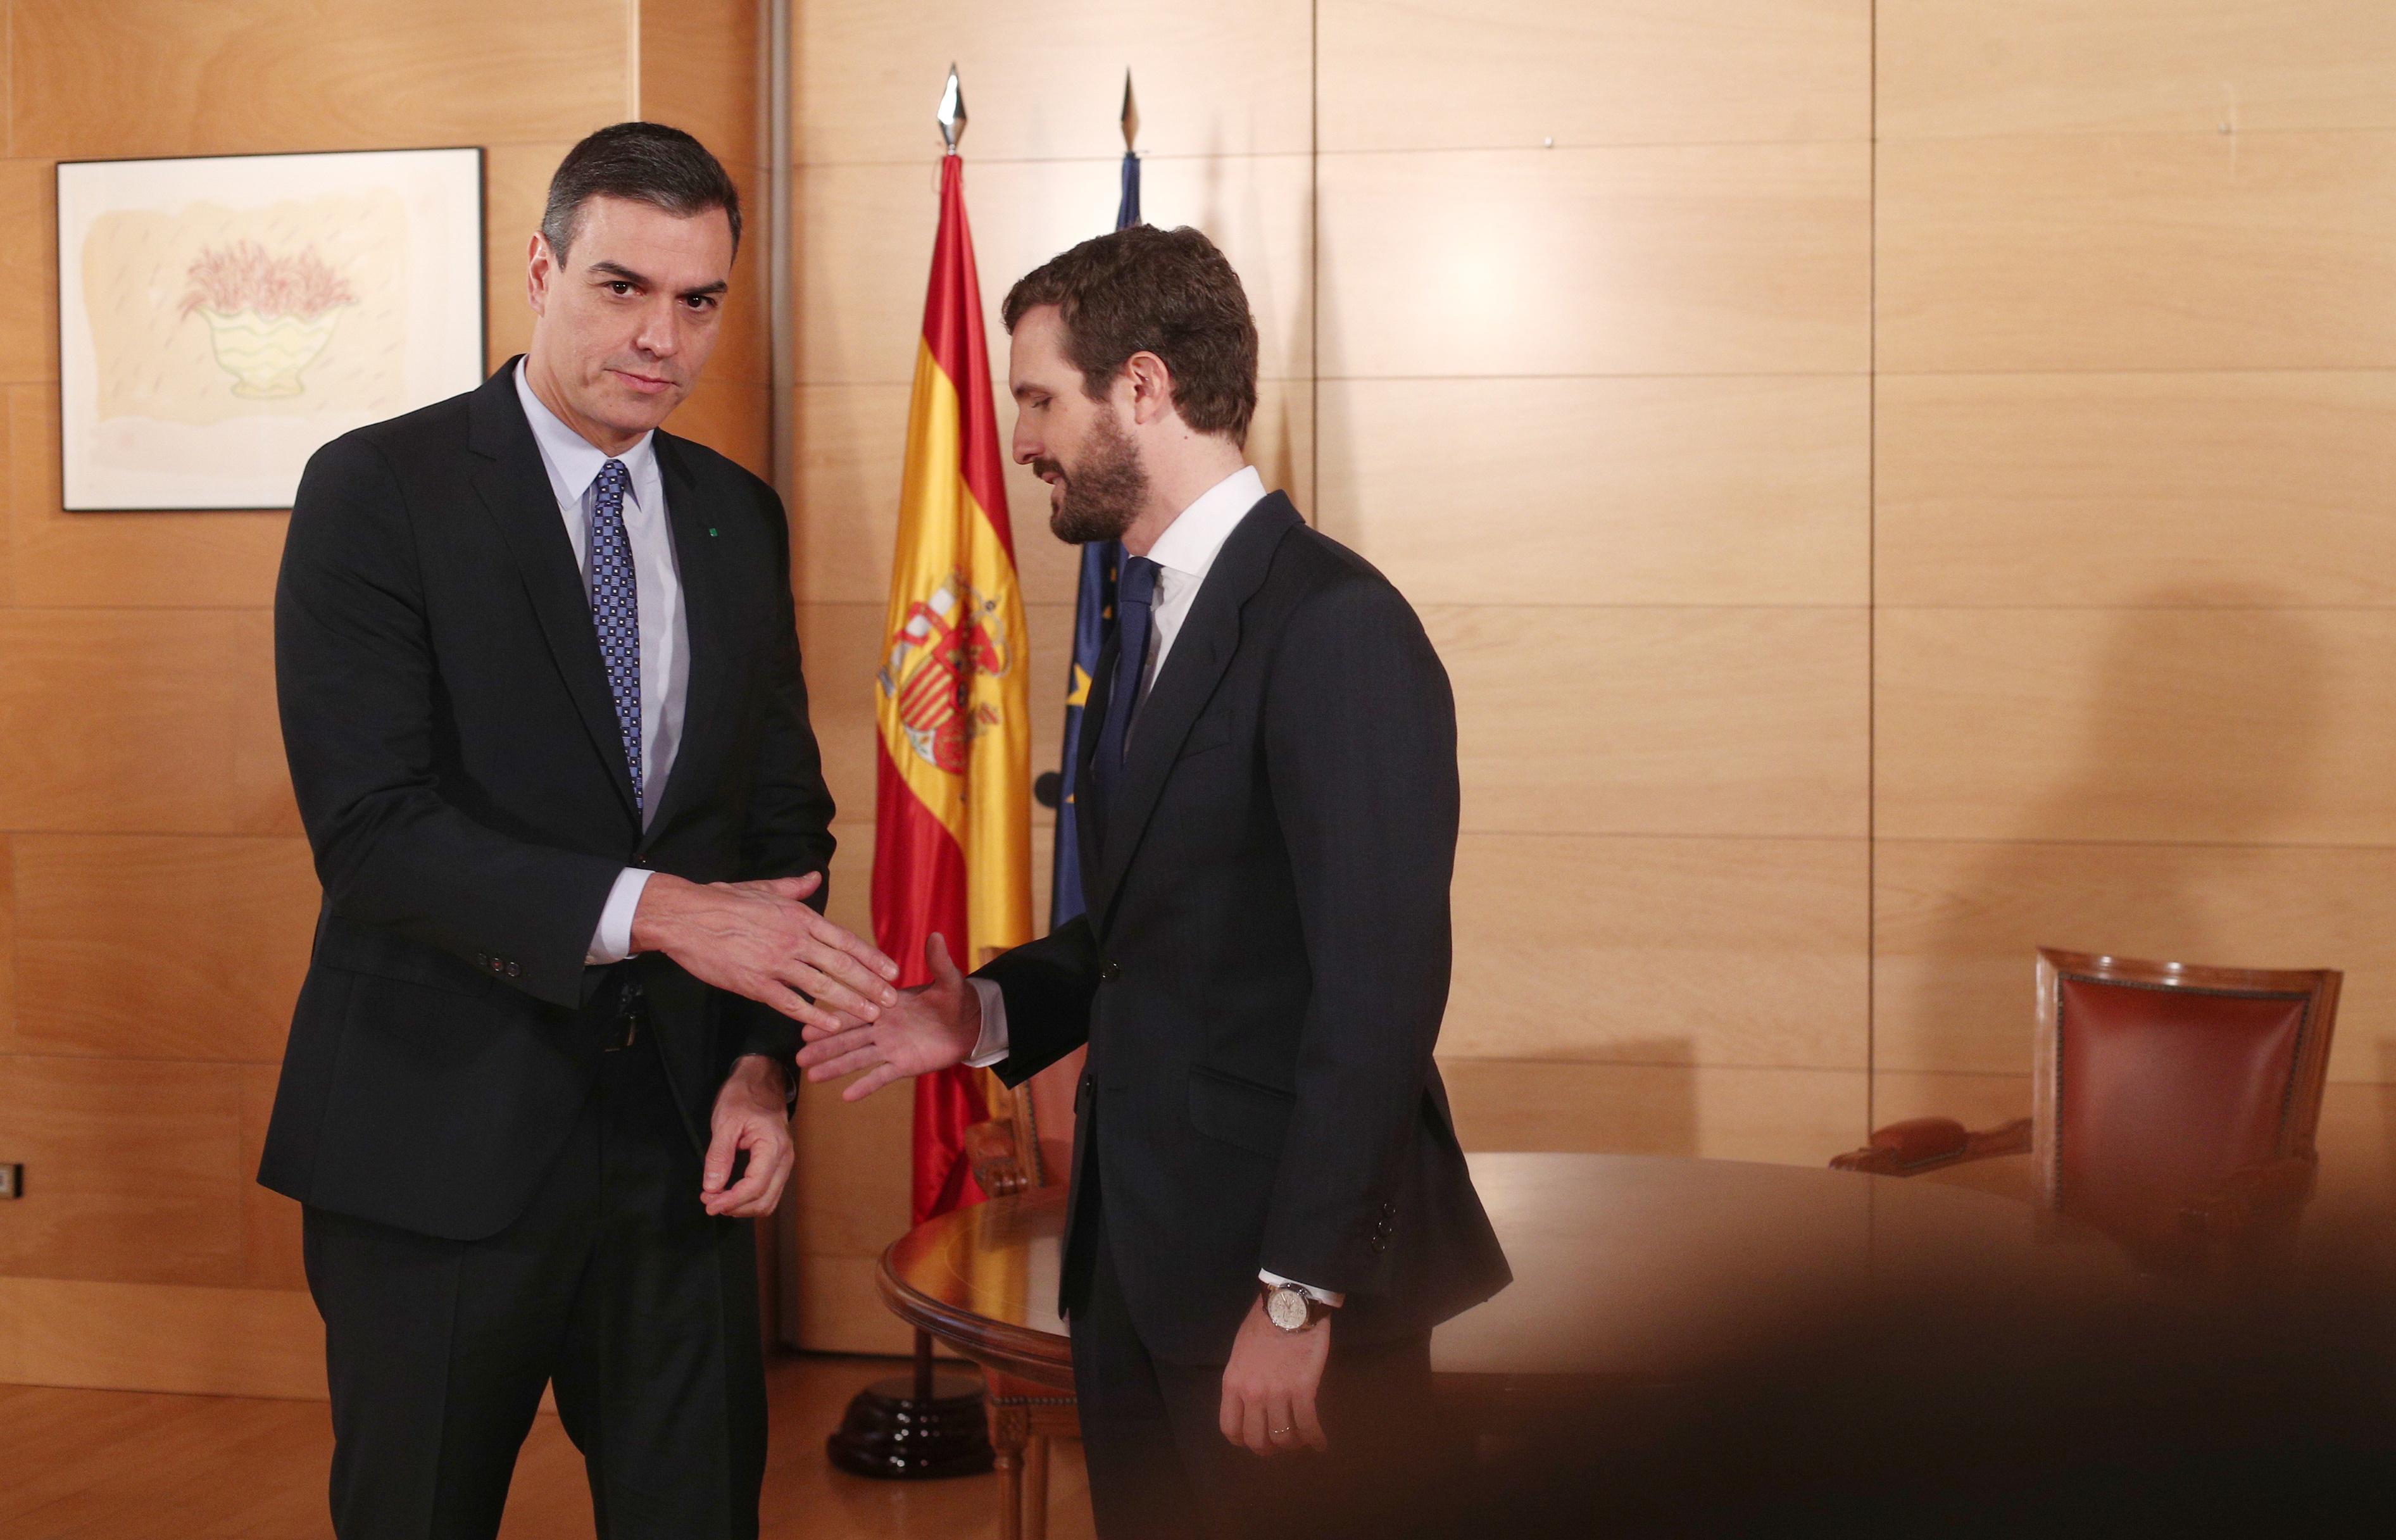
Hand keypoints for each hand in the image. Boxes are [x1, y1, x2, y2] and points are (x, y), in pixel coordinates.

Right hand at [631, 871, 898, 1031]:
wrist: (686, 917)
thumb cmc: (724, 901)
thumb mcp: (765, 889)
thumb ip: (795, 887)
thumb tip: (815, 877)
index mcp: (799, 917)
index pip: (845, 940)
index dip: (871, 957)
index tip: (892, 971)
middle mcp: (794, 940)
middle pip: (841, 965)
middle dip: (870, 985)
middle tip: (892, 1001)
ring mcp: (775, 963)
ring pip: (821, 986)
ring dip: (850, 1002)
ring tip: (872, 1016)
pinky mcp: (754, 983)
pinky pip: (789, 1002)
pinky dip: (811, 1015)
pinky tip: (829, 1025)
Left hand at [701, 1055, 792, 1217]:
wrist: (761, 1081)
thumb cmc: (743, 1097)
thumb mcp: (725, 1122)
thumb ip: (719, 1156)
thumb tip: (711, 1188)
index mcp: (773, 1147)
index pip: (755, 1187)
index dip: (731, 1201)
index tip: (708, 1204)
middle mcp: (785, 1159)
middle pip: (764, 1200)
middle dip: (736, 1207)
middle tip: (709, 1202)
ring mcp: (785, 1163)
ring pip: (769, 1201)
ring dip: (743, 1207)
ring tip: (718, 1200)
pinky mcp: (779, 1165)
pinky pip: (769, 1192)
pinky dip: (750, 1200)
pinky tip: (731, 1195)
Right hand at [795, 933, 981, 1101]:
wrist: (971, 1024)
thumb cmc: (956, 999)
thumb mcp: (948, 979)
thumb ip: (938, 961)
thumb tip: (936, 935)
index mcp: (887, 1005)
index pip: (854, 1010)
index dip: (832, 1016)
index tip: (807, 1022)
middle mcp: (882, 1028)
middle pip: (847, 1038)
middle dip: (824, 1045)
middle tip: (798, 1054)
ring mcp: (891, 1048)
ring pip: (857, 1059)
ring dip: (835, 1067)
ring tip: (811, 1075)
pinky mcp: (903, 1066)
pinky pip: (880, 1077)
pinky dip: (865, 1086)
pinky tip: (846, 1096)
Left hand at [1221, 1295, 1330, 1455]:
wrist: (1289, 1306)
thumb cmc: (1263, 1324)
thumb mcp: (1240, 1353)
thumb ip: (1241, 1380)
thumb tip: (1248, 1403)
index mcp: (1233, 1384)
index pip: (1231, 1428)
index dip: (1244, 1441)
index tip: (1256, 1440)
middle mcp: (1252, 1394)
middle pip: (1257, 1439)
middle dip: (1270, 1448)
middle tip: (1280, 1446)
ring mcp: (1278, 1393)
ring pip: (1284, 1437)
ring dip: (1293, 1445)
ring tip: (1301, 1442)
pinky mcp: (1304, 1389)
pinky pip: (1308, 1425)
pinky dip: (1315, 1439)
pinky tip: (1320, 1443)